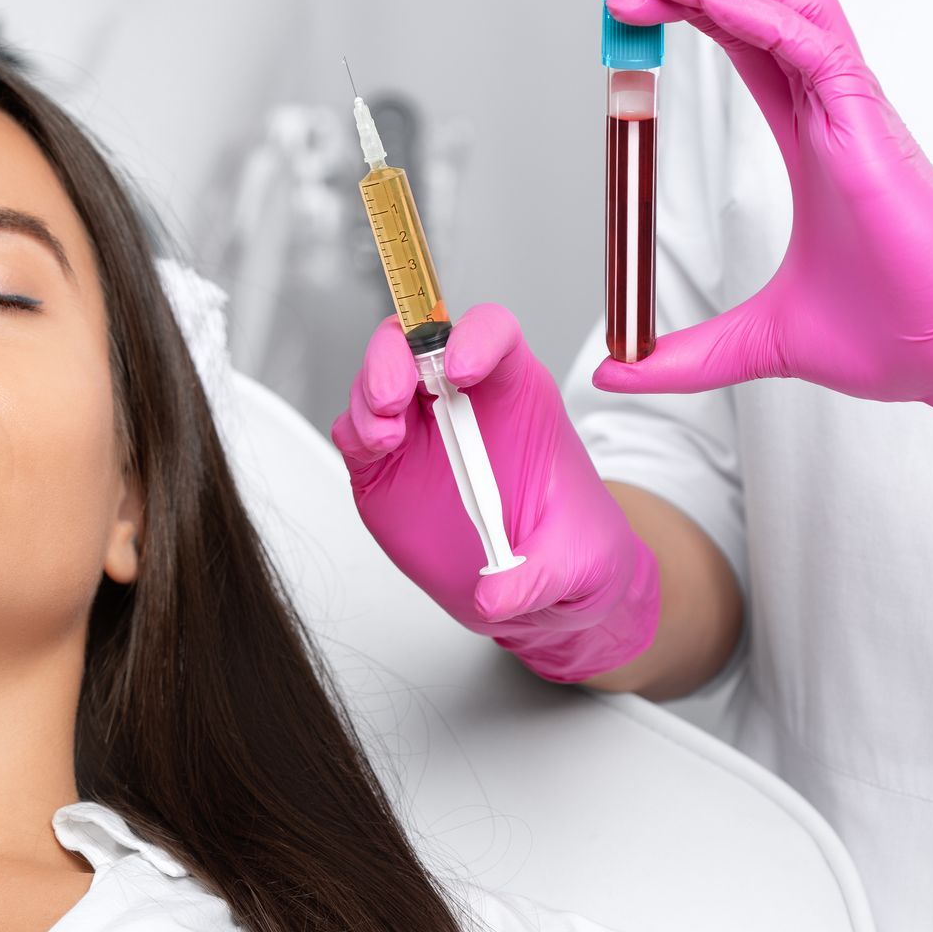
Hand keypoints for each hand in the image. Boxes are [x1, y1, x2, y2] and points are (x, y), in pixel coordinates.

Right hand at [330, 306, 659, 682]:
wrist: (542, 584)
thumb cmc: (570, 547)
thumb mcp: (577, 563)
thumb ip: (536, 576)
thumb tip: (494, 596)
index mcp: (517, 395)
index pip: (493, 335)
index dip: (474, 338)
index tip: (460, 368)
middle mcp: (462, 402)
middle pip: (419, 343)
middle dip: (396, 357)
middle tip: (392, 398)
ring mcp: (419, 431)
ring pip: (379, 379)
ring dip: (370, 395)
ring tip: (383, 437)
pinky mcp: (385, 467)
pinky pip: (356, 431)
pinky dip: (355, 431)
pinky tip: (372, 450)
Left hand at [596, 0, 932, 530]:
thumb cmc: (893, 337)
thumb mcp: (757, 343)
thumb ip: (686, 355)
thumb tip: (617, 368)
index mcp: (814, 142)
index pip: (750, 50)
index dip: (697, 17)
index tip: (633, 10)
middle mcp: (837, 115)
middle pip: (764, 13)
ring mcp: (859, 117)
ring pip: (796, 11)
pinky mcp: (876, 133)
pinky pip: (821, 50)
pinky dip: (766, 18)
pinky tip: (713, 3)